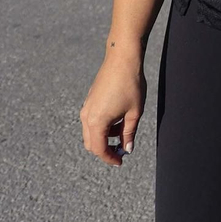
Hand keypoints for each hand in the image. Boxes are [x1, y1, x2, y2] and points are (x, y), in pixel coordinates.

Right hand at [80, 47, 145, 166]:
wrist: (122, 60)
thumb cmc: (131, 85)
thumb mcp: (134, 112)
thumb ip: (129, 133)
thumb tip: (127, 149)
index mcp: (97, 122)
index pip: (99, 149)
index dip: (110, 158)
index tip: (121, 162)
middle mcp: (87, 116)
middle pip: (91, 144)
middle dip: (105, 150)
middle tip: (122, 150)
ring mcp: (86, 108)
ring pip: (91, 133)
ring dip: (105, 138)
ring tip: (124, 131)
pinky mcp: (89, 101)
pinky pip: (92, 121)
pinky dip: (103, 127)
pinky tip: (119, 120)